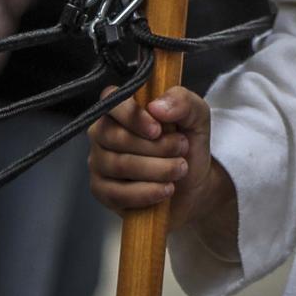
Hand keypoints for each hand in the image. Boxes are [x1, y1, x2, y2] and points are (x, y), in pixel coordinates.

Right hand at [89, 86, 234, 243]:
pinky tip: (165, 189)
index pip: (112, 101)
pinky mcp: (102, 191)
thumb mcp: (197, 116)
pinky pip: (118, 193)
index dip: (133, 116)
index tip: (158, 130)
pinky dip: (147, 192)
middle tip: (182, 148)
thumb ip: (183, 102)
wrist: (192, 183)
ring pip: (120, 165)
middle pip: (116, 137)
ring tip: (180, 168)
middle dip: (157, 146)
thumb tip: (156, 106)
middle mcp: (103, 133)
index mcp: (122, 109)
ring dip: (158, 169)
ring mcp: (99, 163)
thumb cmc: (186, 143)